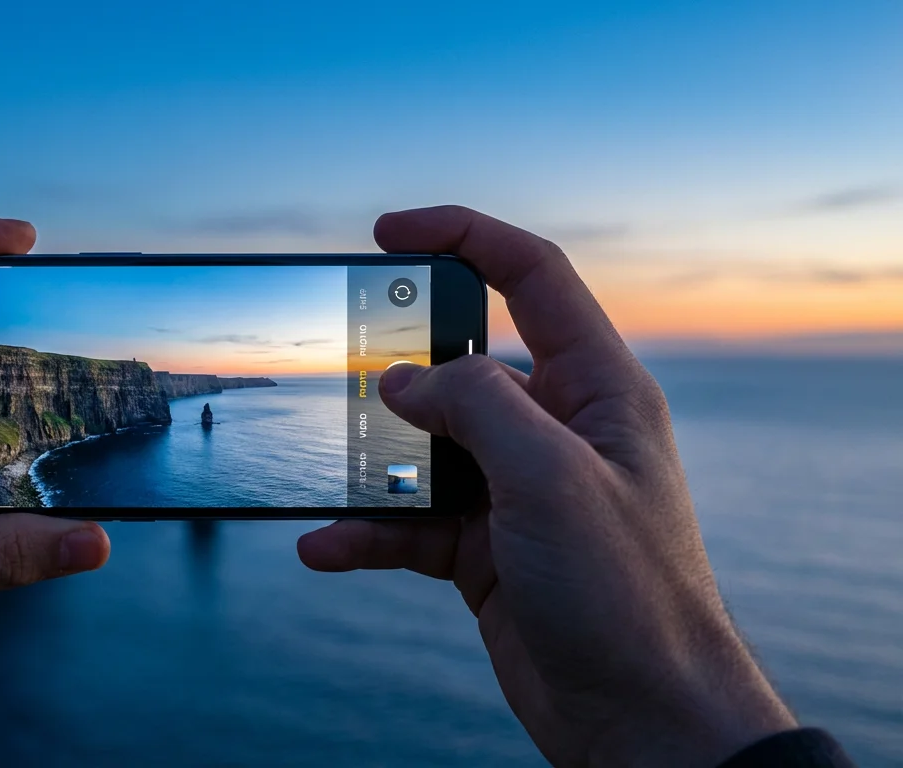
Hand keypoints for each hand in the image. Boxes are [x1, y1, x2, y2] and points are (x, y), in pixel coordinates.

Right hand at [299, 206, 795, 766]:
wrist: (644, 723)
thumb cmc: (628, 596)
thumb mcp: (552, 480)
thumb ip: (475, 409)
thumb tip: (402, 380)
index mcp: (597, 389)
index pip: (532, 277)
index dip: (462, 237)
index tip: (386, 234)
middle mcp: (555, 431)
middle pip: (461, 366)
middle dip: (397, 369)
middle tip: (338, 371)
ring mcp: (516, 492)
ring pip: (423, 450)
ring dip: (369, 465)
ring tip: (319, 473)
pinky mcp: (485, 550)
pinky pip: (410, 523)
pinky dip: (365, 531)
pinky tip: (324, 546)